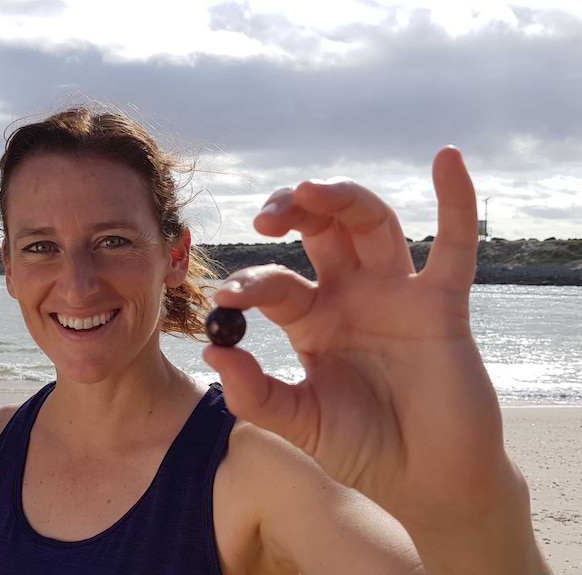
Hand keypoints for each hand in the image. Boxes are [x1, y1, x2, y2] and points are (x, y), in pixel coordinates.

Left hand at [203, 147, 547, 571]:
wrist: (424, 479)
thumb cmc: (360, 447)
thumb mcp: (299, 421)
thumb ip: (256, 393)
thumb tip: (211, 350)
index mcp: (311, 318)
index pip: (276, 283)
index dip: (252, 283)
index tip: (227, 295)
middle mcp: (350, 294)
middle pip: (320, 230)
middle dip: (292, 211)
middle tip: (265, 217)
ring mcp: (396, 293)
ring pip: (371, 224)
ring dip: (344, 199)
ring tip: (311, 190)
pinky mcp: (442, 304)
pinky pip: (454, 245)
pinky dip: (455, 202)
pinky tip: (446, 159)